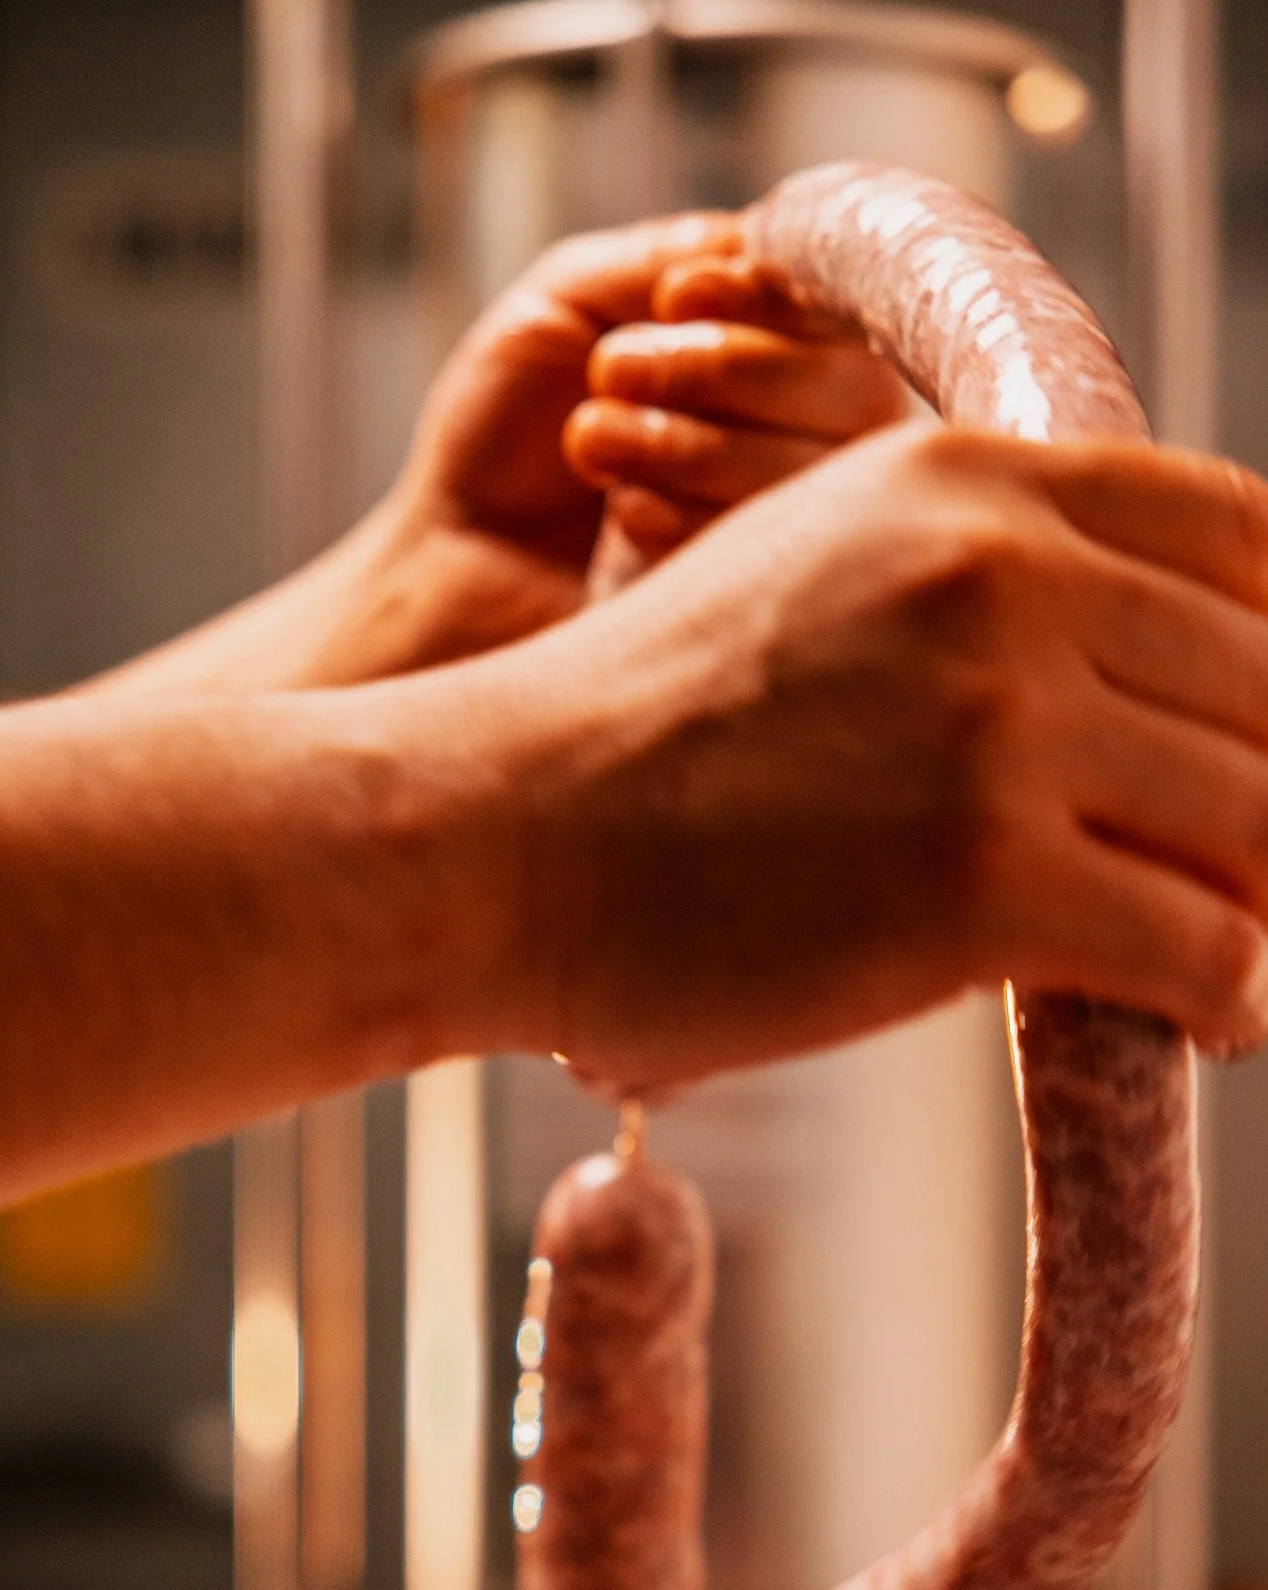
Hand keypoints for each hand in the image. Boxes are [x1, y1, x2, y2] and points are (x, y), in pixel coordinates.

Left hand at [128, 218, 909, 693]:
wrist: (446, 568)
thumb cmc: (496, 437)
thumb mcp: (560, 305)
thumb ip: (653, 260)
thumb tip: (750, 243)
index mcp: (763, 349)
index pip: (829, 307)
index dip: (768, 294)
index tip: (681, 294)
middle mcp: (799, 435)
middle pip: (847, 386)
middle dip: (724, 365)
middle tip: (610, 371)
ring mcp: (790, 530)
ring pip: (817, 474)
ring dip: (693, 442)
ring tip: (591, 441)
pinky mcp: (758, 609)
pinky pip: (778, 561)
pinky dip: (691, 520)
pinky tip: (622, 516)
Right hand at [398, 423, 1267, 1072]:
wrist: (489, 838)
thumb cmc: (632, 739)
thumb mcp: (807, 569)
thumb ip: (966, 574)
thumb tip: (1118, 658)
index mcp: (969, 480)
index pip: (1243, 538)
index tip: (1253, 737)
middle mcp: (1004, 573)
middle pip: (1266, 682)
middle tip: (1249, 871)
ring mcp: (998, 722)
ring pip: (1255, 815)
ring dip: (1261, 897)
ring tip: (1235, 952)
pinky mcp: (983, 877)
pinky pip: (1203, 941)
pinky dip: (1233, 992)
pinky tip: (1212, 1019)